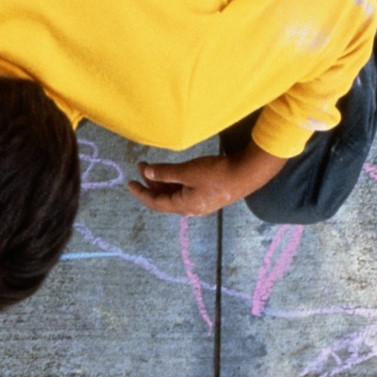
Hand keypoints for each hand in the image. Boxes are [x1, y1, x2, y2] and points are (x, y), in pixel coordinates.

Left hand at [128, 151, 257, 216]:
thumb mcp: (188, 171)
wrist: (247, 174)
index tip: (129, 183)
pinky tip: (173, 173)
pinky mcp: (207, 196)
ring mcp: (200, 203)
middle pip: (164, 199)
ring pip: (174, 195)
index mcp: (184, 206)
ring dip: (163, 182)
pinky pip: (184, 192)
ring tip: (153, 168)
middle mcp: (190, 208)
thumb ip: (166, 173)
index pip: (156, 202)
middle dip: (151, 184)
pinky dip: (174, 183)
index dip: (141, 193)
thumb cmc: (217, 173)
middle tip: (141, 168)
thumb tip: (147, 173)